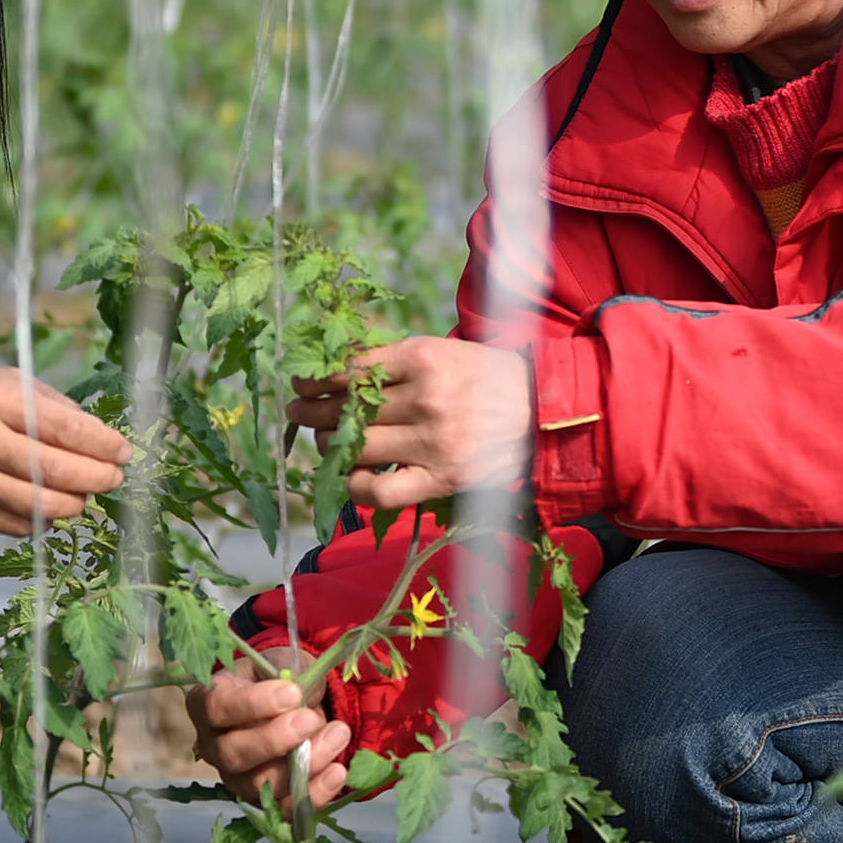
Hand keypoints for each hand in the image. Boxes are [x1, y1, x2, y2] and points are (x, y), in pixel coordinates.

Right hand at [0, 367, 129, 534]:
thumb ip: (49, 405)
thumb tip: (99, 439)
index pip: (64, 428)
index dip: (103, 445)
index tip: (124, 452)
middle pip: (58, 473)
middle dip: (98, 478)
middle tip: (114, 477)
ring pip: (42, 507)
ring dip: (76, 503)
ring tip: (85, 493)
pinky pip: (19, 524)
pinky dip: (45, 518)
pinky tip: (52, 504)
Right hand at [188, 661, 349, 812]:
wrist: (294, 708)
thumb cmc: (278, 681)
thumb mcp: (279, 663)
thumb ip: (288, 674)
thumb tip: (303, 695)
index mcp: (207, 705)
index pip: (217, 708)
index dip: (252, 703)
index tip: (292, 693)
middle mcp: (214, 747)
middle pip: (232, 754)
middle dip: (274, 739)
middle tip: (310, 720)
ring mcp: (237, 779)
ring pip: (260, 784)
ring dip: (303, 764)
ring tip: (337, 735)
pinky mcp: (264, 802)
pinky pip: (285, 809)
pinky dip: (314, 794)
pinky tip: (337, 772)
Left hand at [289, 335, 534, 509]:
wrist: (543, 412)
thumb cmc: (488, 379)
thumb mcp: (445, 352)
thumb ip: (396, 360)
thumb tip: (337, 369)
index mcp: (425, 357)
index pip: (351, 369)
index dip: (316, 378)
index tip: (300, 383)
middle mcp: (426, 398)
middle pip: (347, 408)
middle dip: (312, 411)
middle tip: (298, 412)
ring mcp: (432, 442)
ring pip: (356, 447)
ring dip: (330, 445)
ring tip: (326, 440)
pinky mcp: (440, 479)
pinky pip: (379, 490)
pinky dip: (355, 485)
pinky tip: (351, 475)